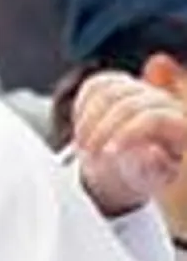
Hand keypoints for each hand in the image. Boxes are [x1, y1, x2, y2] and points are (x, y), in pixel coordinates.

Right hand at [73, 71, 186, 217]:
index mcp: (180, 125)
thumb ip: (154, 168)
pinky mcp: (119, 83)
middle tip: (89, 153)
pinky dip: (82, 108)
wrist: (129, 162)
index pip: (153, 118)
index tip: (108, 153)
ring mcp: (142, 89)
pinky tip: (83, 129)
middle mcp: (165, 101)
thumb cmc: (145, 173)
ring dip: (88, 120)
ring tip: (83, 144)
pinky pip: (96, 86)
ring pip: (108, 91)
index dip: (128, 133)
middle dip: (102, 129)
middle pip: (128, 104)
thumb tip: (152, 151)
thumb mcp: (150, 178)